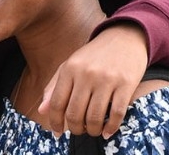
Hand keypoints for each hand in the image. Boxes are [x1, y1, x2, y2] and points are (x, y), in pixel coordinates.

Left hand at [39, 23, 148, 137]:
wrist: (125, 37)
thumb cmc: (95, 55)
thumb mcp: (71, 65)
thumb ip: (54, 87)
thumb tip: (42, 111)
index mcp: (69, 69)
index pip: (57, 103)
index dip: (55, 122)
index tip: (58, 132)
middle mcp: (86, 74)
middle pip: (75, 114)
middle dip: (76, 129)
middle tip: (79, 130)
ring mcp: (107, 79)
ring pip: (95, 117)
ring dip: (93, 130)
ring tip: (93, 130)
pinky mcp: (126, 84)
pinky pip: (116, 114)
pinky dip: (111, 128)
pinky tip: (107, 131)